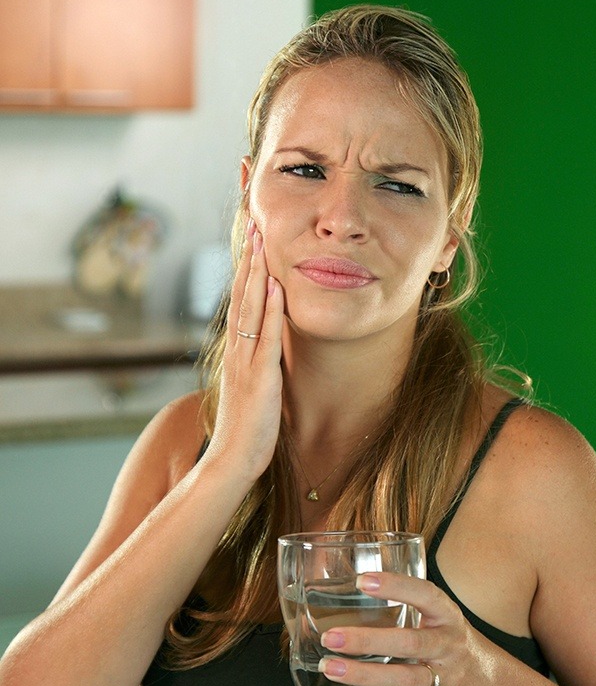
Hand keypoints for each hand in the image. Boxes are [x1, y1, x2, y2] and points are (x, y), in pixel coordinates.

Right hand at [205, 219, 283, 479]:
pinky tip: (274, 286)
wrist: (232, 459)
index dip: (247, 271)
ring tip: (261, 242)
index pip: (241, 302)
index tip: (253, 243)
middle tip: (254, 226)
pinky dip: (268, 310)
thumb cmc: (245, 427)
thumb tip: (268, 344)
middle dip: (249, 260)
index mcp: (237, 352)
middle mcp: (238, 350)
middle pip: (241, 296)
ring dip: (256, 274)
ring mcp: (246, 362)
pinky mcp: (259, 377)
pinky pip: (264, 337)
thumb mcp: (251, 387)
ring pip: (249, 308)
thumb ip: (257, 363)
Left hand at [318, 572, 477, 685]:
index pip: (424, 594)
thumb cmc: (446, 633)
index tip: (361, 581)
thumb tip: (352, 584)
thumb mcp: (436, 612)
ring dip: (364, 674)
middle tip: (332, 636)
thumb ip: (405, 600)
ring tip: (330, 667)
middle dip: (369, 641)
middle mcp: (446, 644)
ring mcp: (442, 675)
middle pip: (410, 643)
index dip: (395, 586)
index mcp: (446, 614)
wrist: (484, 676)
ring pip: (405, 679)